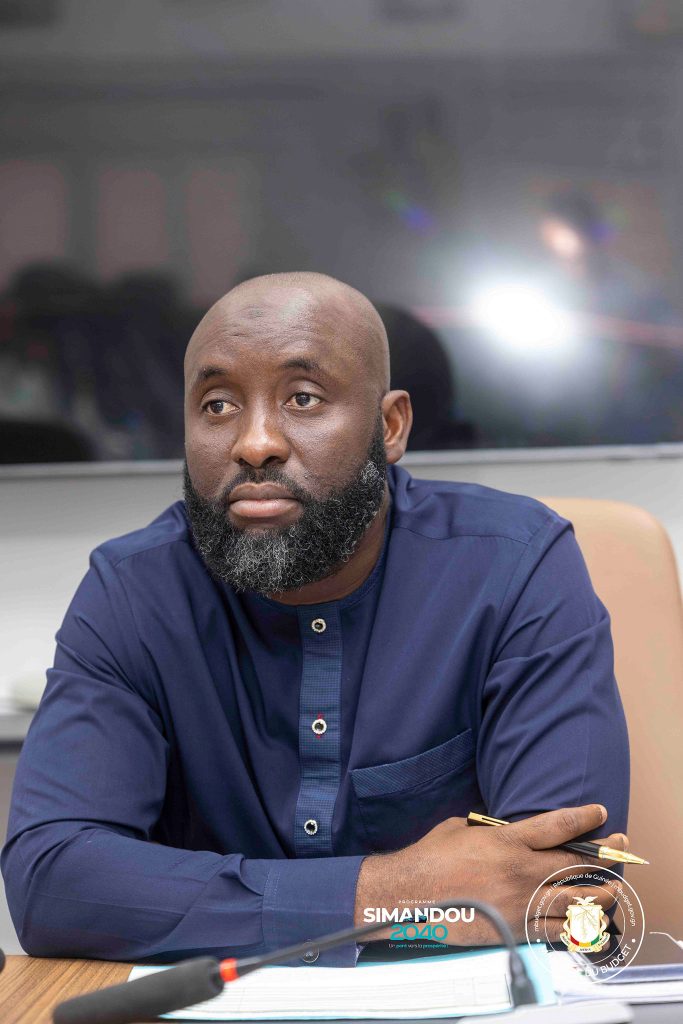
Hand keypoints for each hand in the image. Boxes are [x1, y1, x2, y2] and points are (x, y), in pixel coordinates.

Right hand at [354, 804, 627, 944]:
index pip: (558, 827)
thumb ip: (488, 827)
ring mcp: (521, 903)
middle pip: (576, 863)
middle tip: (619, 846)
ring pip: (575, 900)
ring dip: (599, 893)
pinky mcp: (515, 928)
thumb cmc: (430, 858)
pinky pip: (556, 930)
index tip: (601, 813)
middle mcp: (521, 871)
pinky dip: (575, 925)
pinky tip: (586, 920)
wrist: (410, 896)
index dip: (584, 819)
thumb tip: (502, 826)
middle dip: (604, 854)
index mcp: (507, 841)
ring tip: (612, 888)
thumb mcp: (460, 827)